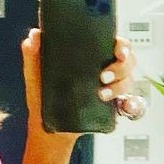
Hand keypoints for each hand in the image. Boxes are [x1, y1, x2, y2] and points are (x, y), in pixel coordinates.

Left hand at [21, 29, 136, 137]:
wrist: (48, 128)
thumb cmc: (42, 96)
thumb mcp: (35, 72)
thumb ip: (33, 52)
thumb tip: (35, 35)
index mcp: (90, 56)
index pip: (114, 43)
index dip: (122, 45)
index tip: (118, 51)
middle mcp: (103, 68)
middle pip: (127, 60)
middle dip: (122, 66)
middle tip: (104, 76)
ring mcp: (110, 87)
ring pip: (128, 79)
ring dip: (119, 85)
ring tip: (101, 94)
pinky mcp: (113, 105)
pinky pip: (131, 102)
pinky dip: (130, 104)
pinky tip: (122, 106)